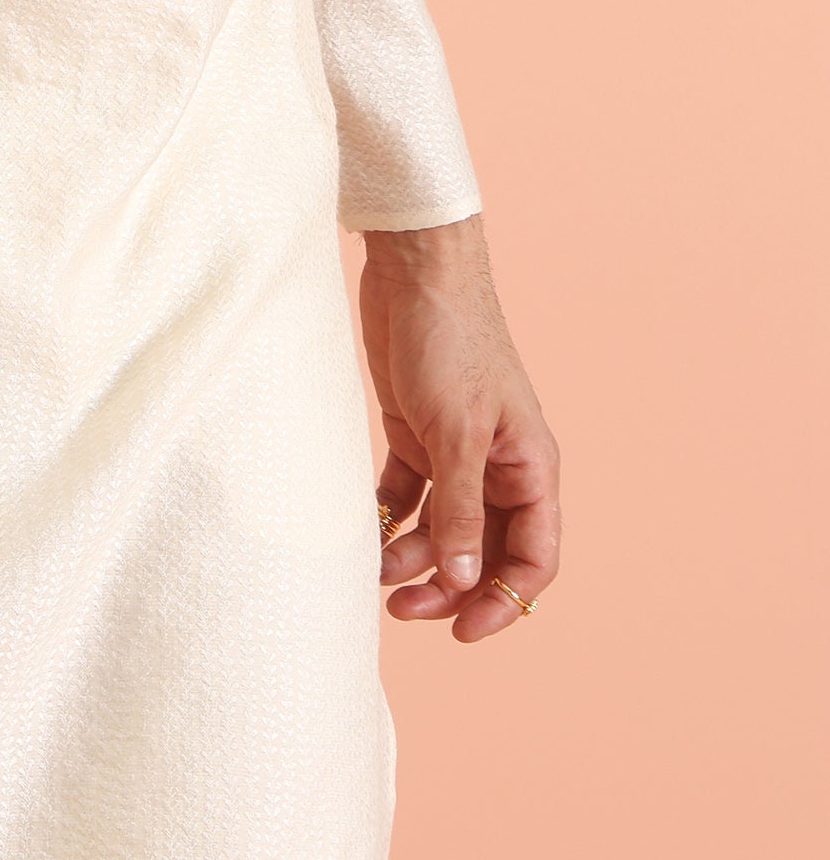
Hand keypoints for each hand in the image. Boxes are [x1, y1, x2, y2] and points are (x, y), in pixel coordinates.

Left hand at [361, 214, 560, 641]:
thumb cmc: (451, 338)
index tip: (463, 631)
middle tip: (403, 609)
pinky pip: (408, 497)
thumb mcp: (456, 430)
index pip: (533, 557)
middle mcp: (498, 466)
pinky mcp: (415, 432)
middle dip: (450, 587)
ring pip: (442, 529)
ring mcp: (455, 451)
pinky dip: (389, 519)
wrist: (414, 267)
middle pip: (485, 552)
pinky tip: (365, 533)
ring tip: (374, 570)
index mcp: (530, 467)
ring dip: (413, 557)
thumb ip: (460, 510)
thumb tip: (466, 584)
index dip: (505, 602)